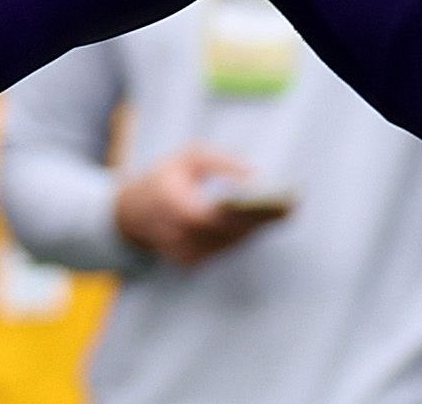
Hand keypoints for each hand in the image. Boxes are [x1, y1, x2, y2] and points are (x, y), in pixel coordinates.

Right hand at [112, 145, 286, 266]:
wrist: (130, 214)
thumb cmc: (164, 179)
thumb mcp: (188, 157)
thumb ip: (220, 162)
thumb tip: (255, 176)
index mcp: (176, 207)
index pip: (220, 216)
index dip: (252, 212)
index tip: (280, 203)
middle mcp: (180, 236)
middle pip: (231, 233)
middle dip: (262, 220)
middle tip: (291, 206)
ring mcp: (185, 254)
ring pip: (230, 244)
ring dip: (256, 229)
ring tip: (283, 213)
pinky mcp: (192, 263)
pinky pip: (224, 249)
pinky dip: (241, 236)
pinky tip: (261, 224)